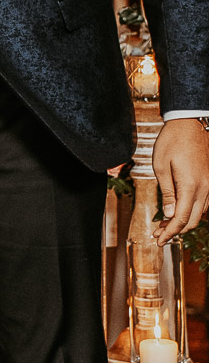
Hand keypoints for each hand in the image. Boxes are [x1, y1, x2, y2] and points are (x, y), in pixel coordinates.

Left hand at [153, 118, 208, 244]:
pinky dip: (191, 211)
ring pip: (199, 213)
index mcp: (191, 186)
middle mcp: (205, 187)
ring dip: (182, 221)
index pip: (180, 218)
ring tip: (164, 224)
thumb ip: (166, 192)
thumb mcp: (161, 167)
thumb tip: (168, 214)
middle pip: (192, 220)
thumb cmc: (171, 141)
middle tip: (158, 234)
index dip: (169, 233)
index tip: (158, 240)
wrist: (189, 122)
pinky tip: (177, 210)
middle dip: (175, 231)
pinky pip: (204, 202)